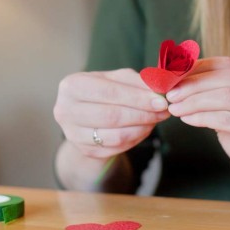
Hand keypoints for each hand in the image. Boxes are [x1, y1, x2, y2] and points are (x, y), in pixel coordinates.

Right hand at [54, 68, 170, 158]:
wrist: (86, 116)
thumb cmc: (102, 91)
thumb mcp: (116, 79)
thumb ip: (136, 81)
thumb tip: (160, 87)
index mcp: (72, 86)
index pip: (109, 92)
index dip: (137, 98)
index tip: (161, 100)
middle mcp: (65, 110)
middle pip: (112, 116)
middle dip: (143, 114)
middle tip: (164, 111)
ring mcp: (72, 134)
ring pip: (116, 135)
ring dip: (142, 128)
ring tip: (156, 120)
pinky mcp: (84, 150)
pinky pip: (116, 148)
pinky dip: (135, 139)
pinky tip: (144, 129)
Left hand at [166, 57, 229, 206]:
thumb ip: (216, 98)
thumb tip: (180, 84)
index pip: (227, 65)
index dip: (198, 67)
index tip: (173, 74)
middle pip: (226, 77)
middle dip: (193, 82)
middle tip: (169, 91)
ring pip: (226, 96)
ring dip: (194, 100)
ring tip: (173, 106)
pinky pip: (228, 119)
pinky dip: (203, 117)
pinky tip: (187, 119)